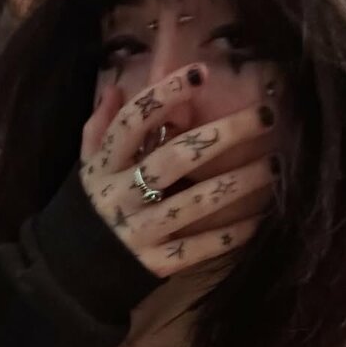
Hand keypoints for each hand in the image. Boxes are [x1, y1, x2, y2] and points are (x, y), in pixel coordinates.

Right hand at [79, 64, 277, 277]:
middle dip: (223, 135)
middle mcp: (121, 196)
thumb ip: (100, 128)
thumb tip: (116, 87)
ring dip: (239, 183)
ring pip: (195, 203)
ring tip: (275, 166)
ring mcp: (140, 232)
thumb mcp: (86, 167)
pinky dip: (231, 235)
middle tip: (265, 117)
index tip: (199, 73)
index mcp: (103, 167)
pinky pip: (199, 248)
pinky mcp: (155, 264)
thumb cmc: (87, 210)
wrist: (70, 273)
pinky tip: (259, 219)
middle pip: (175, 158)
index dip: (163, 95)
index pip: (132, 123)